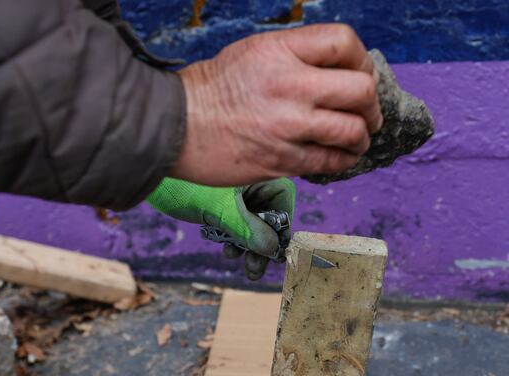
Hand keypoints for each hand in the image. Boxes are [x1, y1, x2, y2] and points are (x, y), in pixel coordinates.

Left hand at [147, 177, 295, 279]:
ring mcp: (233, 190)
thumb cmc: (188, 183)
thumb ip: (249, 229)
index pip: (282, 200)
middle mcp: (249, 178)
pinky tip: (227, 250)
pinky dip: (232, 237)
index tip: (274, 252)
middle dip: (262, 243)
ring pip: (249, 221)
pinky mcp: (217, 200)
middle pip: (267, 214)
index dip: (280, 228)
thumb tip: (273, 249)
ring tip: (242, 265)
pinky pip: (233, 221)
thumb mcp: (223, 210)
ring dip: (247, 245)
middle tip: (256, 269)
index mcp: (257, 170)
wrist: (149, 170)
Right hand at [171, 24, 381, 186]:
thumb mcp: (251, 52)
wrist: (173, 126)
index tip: (361, 73)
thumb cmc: (210, 89)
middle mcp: (290, 86)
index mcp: (280, 51)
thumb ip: (294, 56)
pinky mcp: (281, 159)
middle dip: (372, 104)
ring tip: (357, 139)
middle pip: (361, 90)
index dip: (362, 59)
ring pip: (352, 131)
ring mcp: (287, 126)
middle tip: (368, 113)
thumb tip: (335, 70)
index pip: (344, 44)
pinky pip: (330, 162)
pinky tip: (340, 157)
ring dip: (362, 137)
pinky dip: (343, 160)